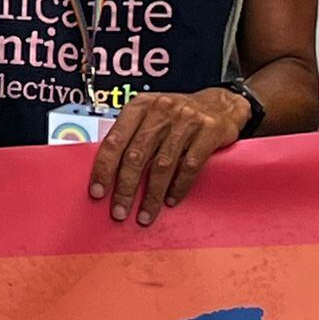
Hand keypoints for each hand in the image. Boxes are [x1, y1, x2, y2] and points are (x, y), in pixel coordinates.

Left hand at [88, 88, 248, 226]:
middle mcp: (160, 111)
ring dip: (152, 195)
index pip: (114, 140)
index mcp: (139, 107)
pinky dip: (179, 186)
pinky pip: (190, 165)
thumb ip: (130, 136)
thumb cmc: (177, 115)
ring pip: (162, 165)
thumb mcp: (150, 116)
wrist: (221, 104)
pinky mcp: (209, 132)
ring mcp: (186, 121)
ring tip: (145, 214)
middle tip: (119, 212)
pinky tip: (171, 201)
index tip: (97, 192)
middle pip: (136, 155)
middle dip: (125, 188)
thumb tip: (106, 171)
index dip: (104, 168)